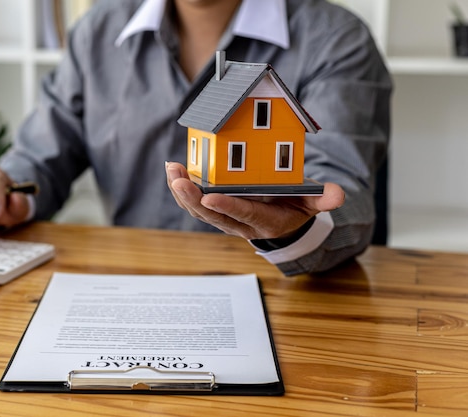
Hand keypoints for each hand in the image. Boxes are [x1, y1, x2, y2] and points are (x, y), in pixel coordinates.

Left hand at [165, 162, 344, 240]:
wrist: (283, 221)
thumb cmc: (296, 206)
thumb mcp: (312, 203)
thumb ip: (321, 199)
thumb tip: (338, 195)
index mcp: (265, 221)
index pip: (244, 214)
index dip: (227, 207)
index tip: (209, 197)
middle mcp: (240, 224)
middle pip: (213, 215)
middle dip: (192, 198)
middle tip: (178, 180)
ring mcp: (225, 220)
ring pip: (199, 211)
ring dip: (182, 193)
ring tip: (172, 171)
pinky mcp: (215, 213)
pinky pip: (195, 205)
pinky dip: (182, 189)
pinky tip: (174, 171)